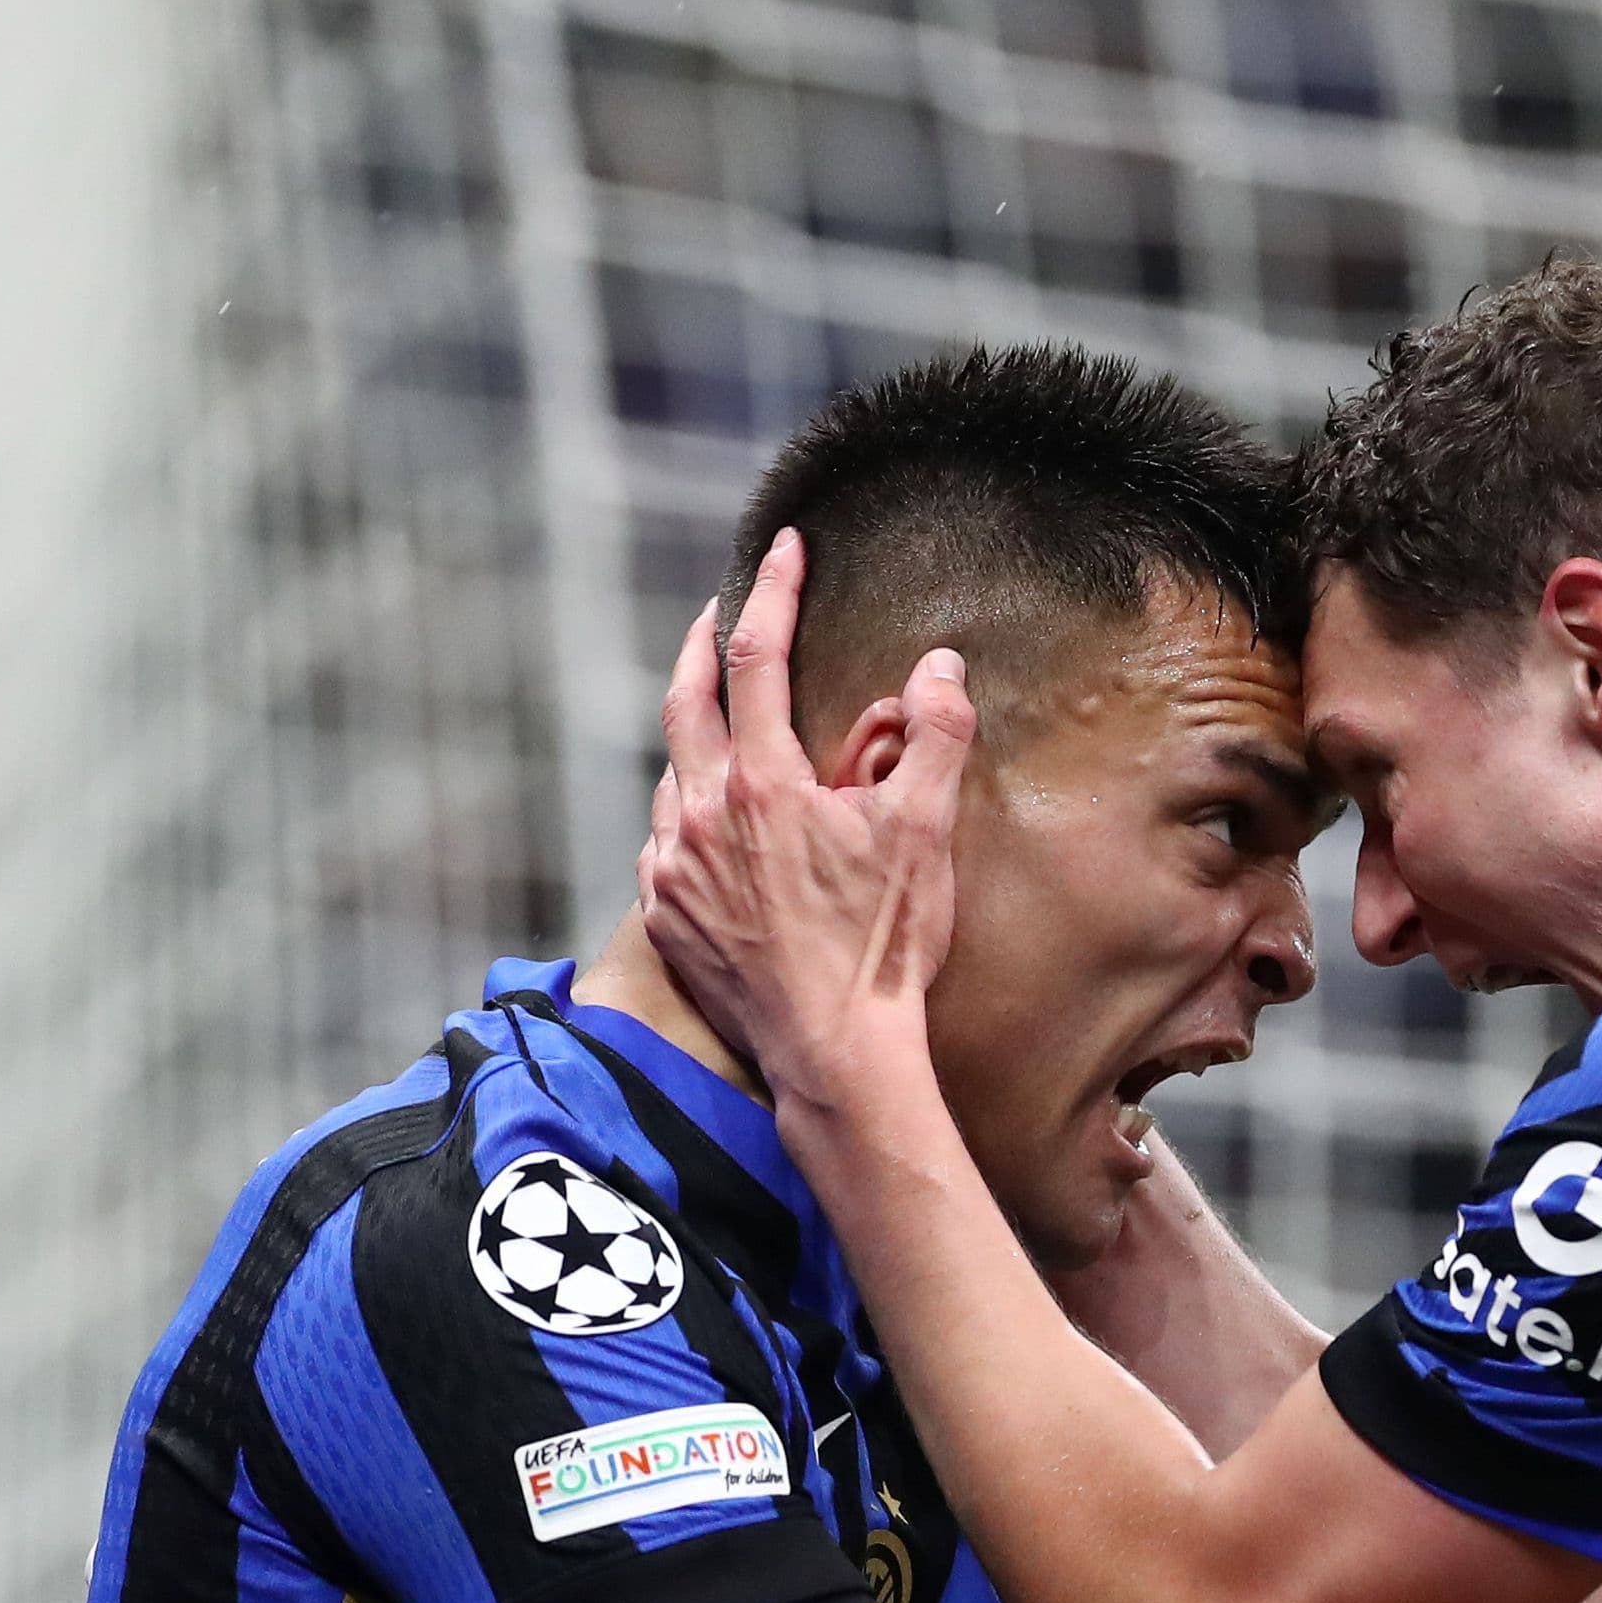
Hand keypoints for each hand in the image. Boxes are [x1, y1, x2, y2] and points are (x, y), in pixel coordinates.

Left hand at [638, 529, 974, 1103]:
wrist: (833, 1053)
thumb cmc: (882, 947)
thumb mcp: (925, 834)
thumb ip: (933, 739)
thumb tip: (939, 667)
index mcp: (762, 781)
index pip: (758, 655)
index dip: (774, 592)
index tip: (786, 549)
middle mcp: (700, 813)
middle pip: (685, 698)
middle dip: (701, 643)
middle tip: (717, 612)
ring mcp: (672, 866)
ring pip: (671, 773)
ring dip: (696, 737)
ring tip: (723, 724)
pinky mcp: (664, 914)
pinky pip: (661, 841)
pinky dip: (684, 812)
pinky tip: (707, 819)